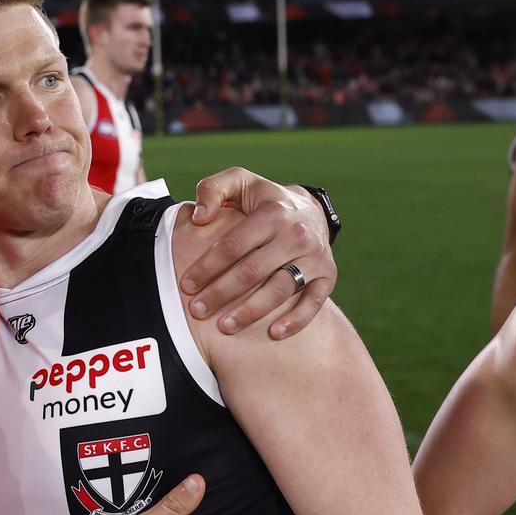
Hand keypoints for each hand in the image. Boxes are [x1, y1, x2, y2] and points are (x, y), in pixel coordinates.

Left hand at [182, 168, 335, 339]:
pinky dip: (296, 320)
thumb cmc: (262, 199)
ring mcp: (315, 256)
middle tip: (197, 310)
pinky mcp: (328, 274)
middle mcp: (297, 234)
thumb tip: (199, 216)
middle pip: (252, 271)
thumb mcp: (239, 181)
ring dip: (250, 312)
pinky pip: (314, 302)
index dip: (207, 267)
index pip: (233, 245)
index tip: (187, 285)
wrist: (309, 209)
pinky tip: (273, 333)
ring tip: (224, 327)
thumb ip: (213, 188)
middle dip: (221, 293)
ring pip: (279, 290)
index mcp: (272, 212)